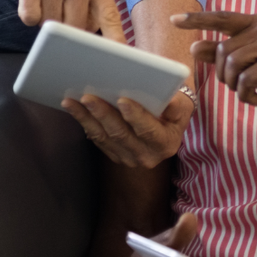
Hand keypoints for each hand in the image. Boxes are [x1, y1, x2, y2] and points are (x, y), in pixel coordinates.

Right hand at [1, 0, 124, 41]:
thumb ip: (94, 9)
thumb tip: (97, 45)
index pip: (110, 17)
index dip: (116, 40)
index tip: (121, 57)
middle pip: (76, 28)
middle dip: (69, 28)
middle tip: (62, 10)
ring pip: (52, 25)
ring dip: (48, 21)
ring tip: (48, 0)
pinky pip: (30, 18)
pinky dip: (30, 16)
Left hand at [63, 89, 193, 167]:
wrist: (167, 121)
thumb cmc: (174, 107)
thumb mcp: (183, 104)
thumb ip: (177, 105)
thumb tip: (169, 103)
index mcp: (166, 144)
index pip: (149, 130)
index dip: (136, 116)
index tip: (122, 101)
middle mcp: (148, 156)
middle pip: (121, 135)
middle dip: (103, 115)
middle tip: (88, 97)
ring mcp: (129, 158)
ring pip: (104, 138)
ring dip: (86, 118)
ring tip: (72, 102)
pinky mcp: (115, 154)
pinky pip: (97, 139)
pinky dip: (85, 123)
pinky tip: (75, 109)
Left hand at [172, 11, 256, 114]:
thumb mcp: (249, 63)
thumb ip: (223, 53)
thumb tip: (194, 47)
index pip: (222, 18)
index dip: (197, 19)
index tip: (173, 20)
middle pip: (223, 51)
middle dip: (224, 75)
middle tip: (240, 87)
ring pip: (232, 66)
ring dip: (234, 86)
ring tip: (248, 92)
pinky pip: (244, 80)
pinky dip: (244, 95)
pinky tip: (256, 100)